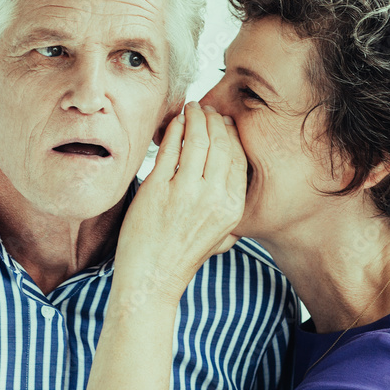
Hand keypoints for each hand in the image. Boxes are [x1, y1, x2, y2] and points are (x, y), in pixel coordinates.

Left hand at [113, 101, 247, 304]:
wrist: (151, 279)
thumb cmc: (182, 258)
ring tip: (190, 110)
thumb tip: (236, 184)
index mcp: (232, 209)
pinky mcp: (158, 189)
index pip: (238, 158)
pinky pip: (170, 148)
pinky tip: (173, 123)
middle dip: (214, 121)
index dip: (231, 135)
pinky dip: (173, 130)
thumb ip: (232, 213)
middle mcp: (214, 199)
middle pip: (221, 144)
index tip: (224, 123)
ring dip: (195, 119)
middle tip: (206, 110)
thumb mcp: (221, 238)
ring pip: (197, 140)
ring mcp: (185, 193)